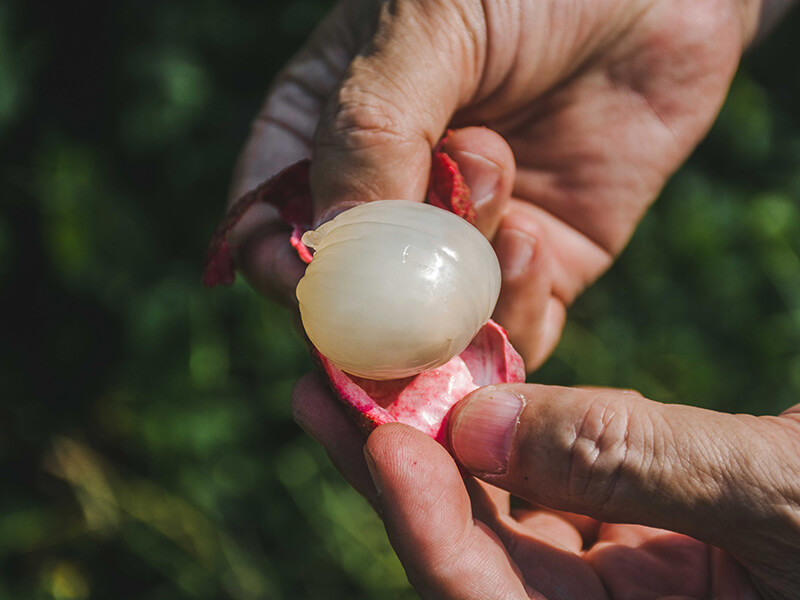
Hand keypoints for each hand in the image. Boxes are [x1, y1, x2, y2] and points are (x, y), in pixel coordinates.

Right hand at [229, 0, 762, 368]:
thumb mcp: (429, 22)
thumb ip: (371, 129)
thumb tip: (326, 246)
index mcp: (331, 135)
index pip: (272, 224)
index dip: (279, 266)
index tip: (308, 285)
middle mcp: (392, 200)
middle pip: (349, 301)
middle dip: (366, 329)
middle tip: (380, 353)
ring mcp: (466, 241)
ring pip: (431, 329)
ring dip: (459, 296)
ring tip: (505, 204)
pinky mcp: (539, 265)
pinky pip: (512, 331)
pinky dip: (515, 313)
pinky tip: (534, 240)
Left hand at [293, 375, 799, 599]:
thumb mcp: (774, 497)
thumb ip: (631, 463)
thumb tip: (479, 423)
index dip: (428, 529)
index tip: (380, 443)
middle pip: (474, 549)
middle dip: (401, 469)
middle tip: (326, 392)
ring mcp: (626, 573)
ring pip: (505, 504)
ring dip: (445, 431)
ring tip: (380, 360)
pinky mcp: (641, 523)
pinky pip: (556, 473)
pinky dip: (518, 420)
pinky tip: (476, 370)